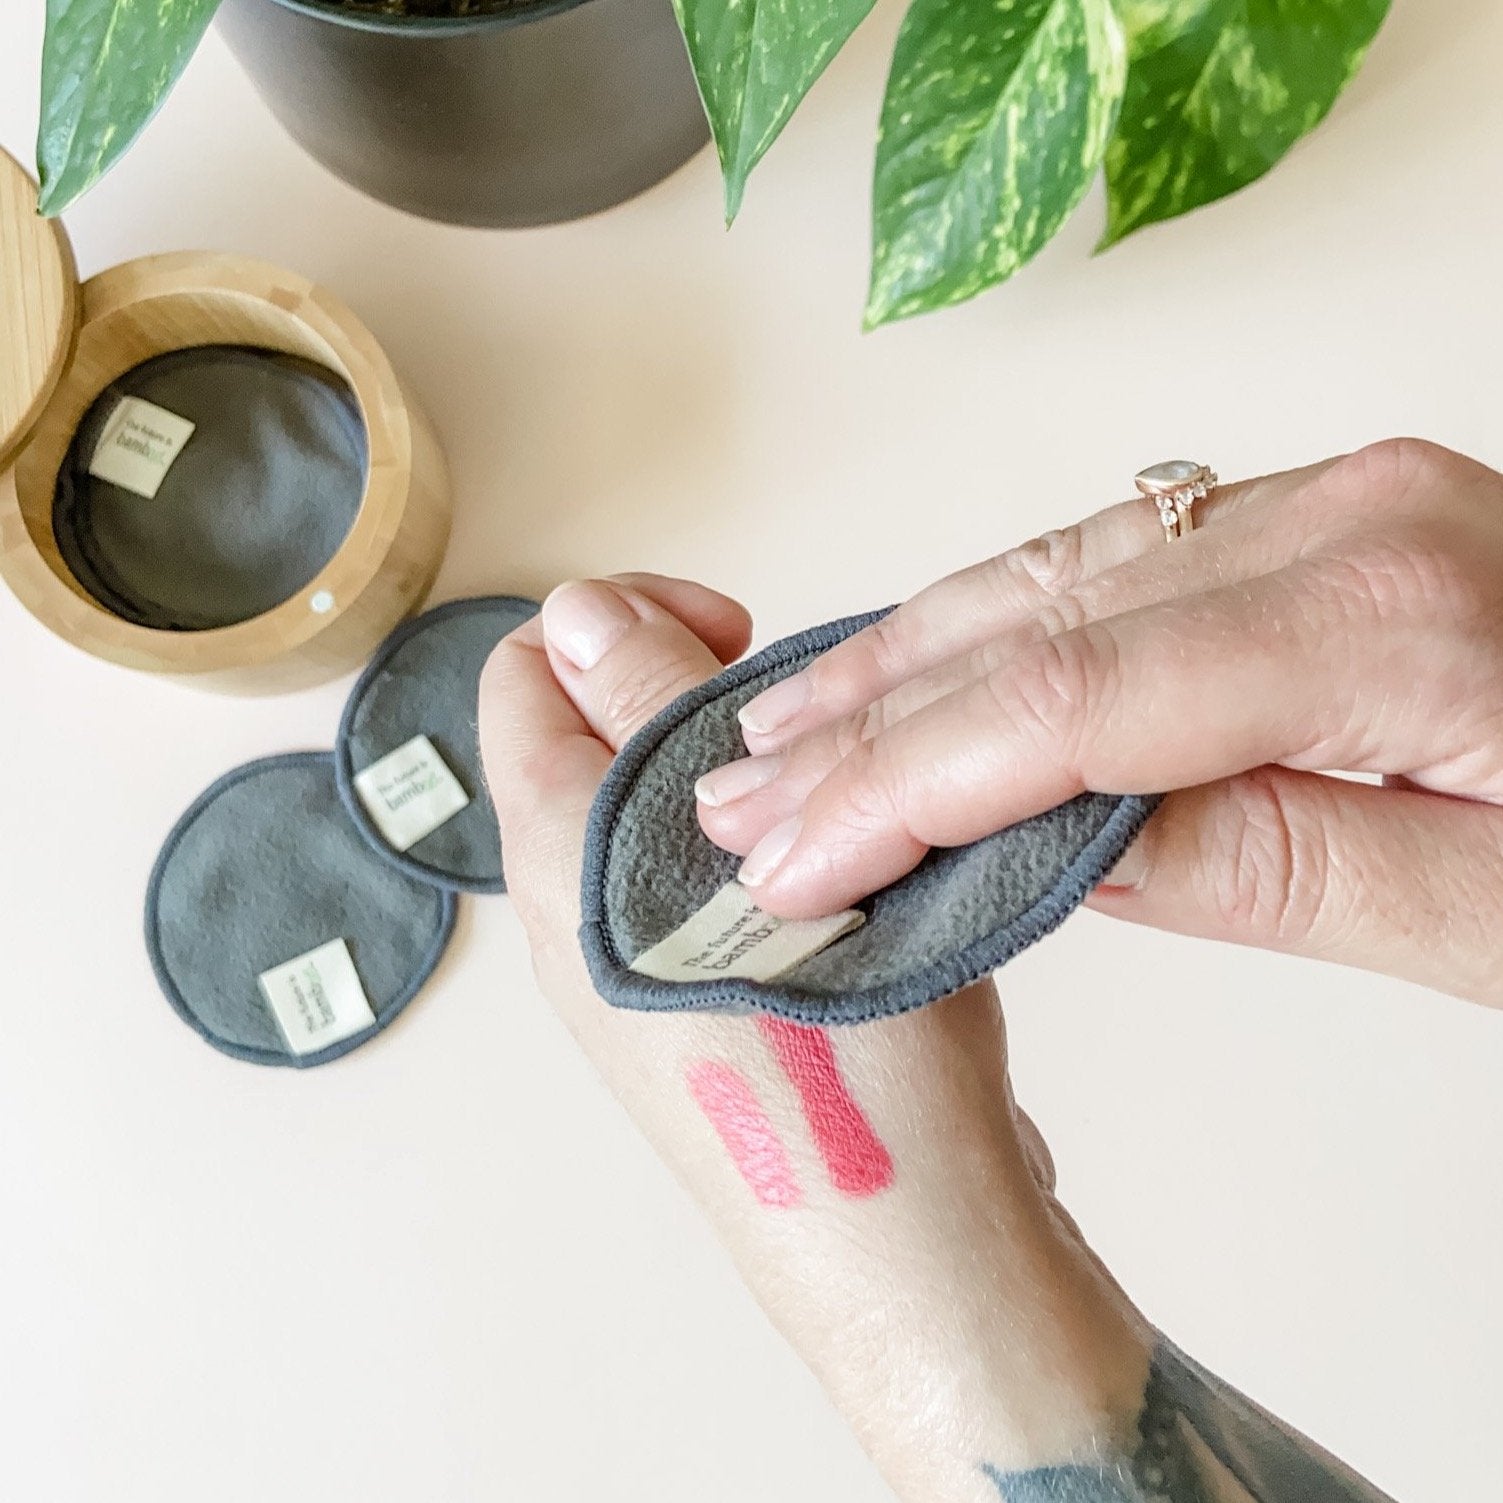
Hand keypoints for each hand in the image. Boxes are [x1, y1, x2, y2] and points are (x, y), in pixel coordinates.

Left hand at [478, 574, 1153, 1499]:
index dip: (625, 618)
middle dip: (694, 693)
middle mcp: (568, 913)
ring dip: (739, 772)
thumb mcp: (742, 845)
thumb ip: (653, 713)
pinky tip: (847, 875)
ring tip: (837, 807)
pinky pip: (696, 878)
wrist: (910, 1245)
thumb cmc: (844, 1047)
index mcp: (556, 853)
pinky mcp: (689, 1008)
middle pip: (591, 734)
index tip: (735, 636)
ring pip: (655, 806)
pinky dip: (757, 842)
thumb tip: (571, 606)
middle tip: (802, 737)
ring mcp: (626, 970)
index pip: (524, 670)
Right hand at [694, 439, 1502, 1006]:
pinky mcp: (1309, 523)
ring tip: (781, 735)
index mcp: (1389, 612)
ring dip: (898, 663)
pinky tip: (910, 665)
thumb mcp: (1500, 917)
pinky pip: (1102, 562)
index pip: (1069, 704)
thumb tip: (1061, 849)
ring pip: (1047, 573)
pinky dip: (984, 626)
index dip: (899, 786)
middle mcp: (1339, 518)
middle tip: (737, 800)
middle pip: (1030, 621)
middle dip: (862, 722)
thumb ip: (1272, 866)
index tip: (791, 861)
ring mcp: (1320, 503)